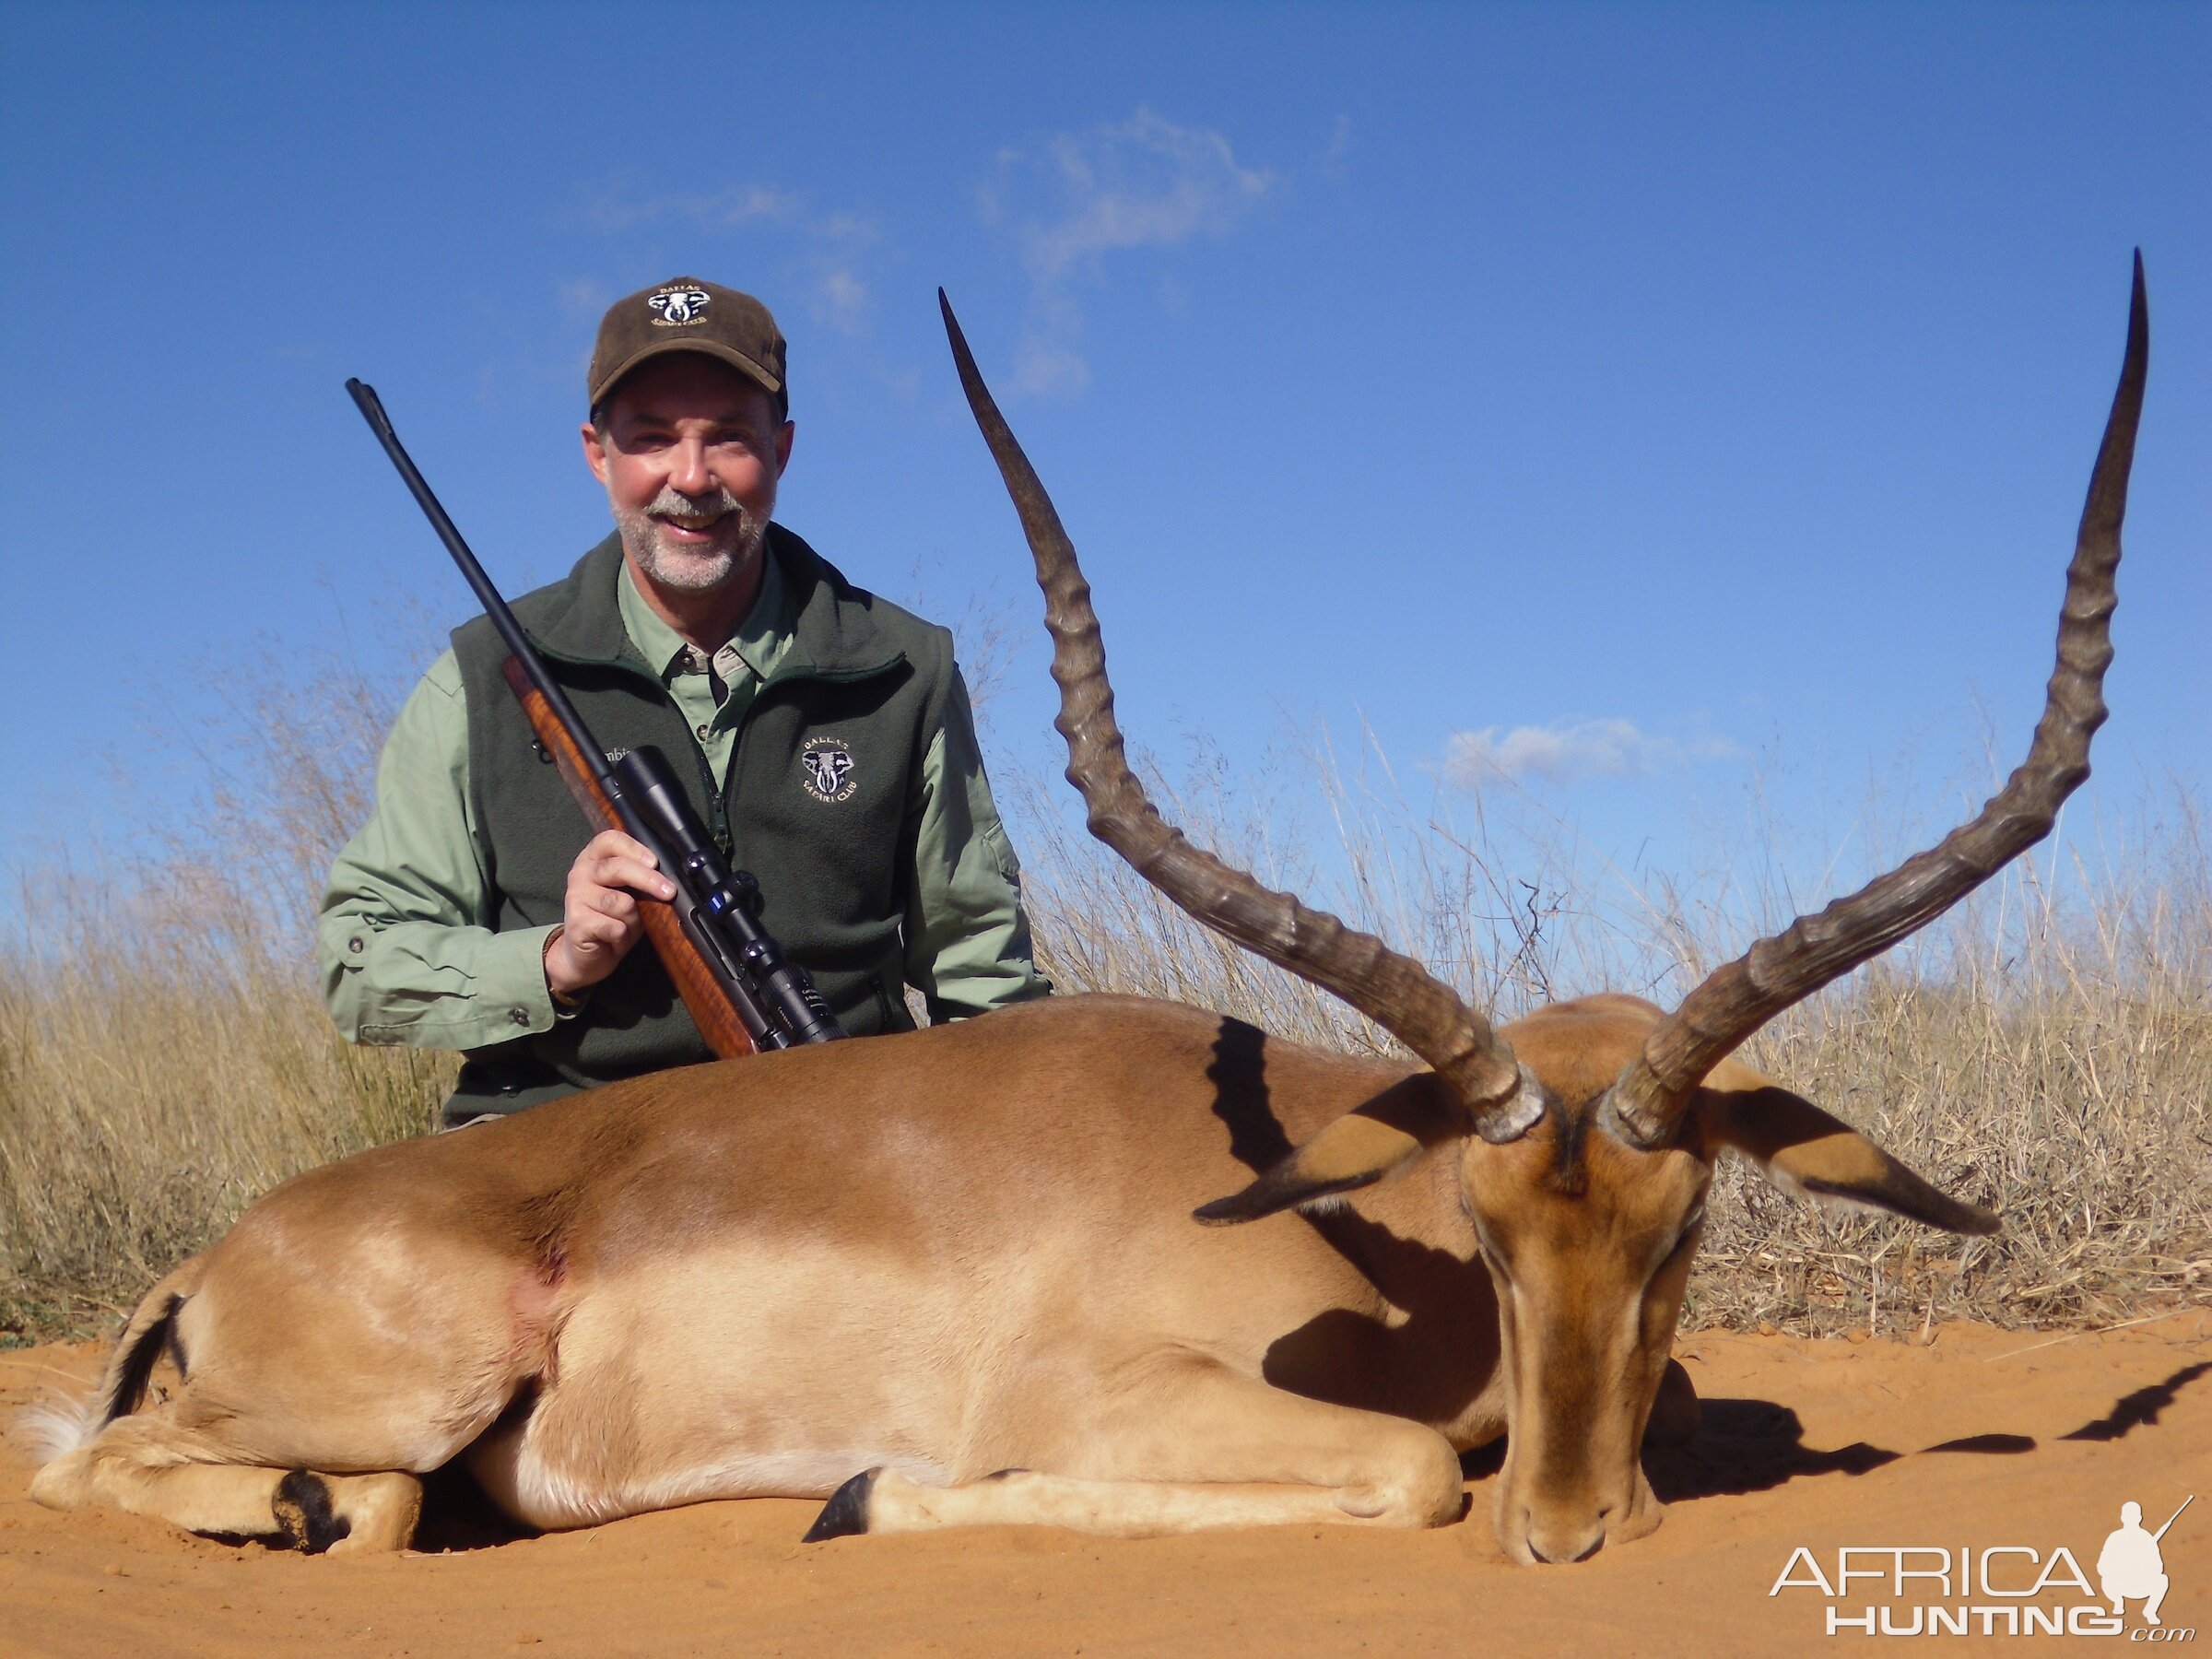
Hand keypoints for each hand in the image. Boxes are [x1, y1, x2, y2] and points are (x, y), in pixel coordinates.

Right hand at [544, 830, 677, 998]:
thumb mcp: (630, 894)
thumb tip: (668, 877)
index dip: (635, 848)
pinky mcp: (576, 922)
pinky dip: (623, 935)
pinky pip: (615, 926)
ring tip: (627, 925)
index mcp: (593, 859)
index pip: (610, 840)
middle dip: (648, 880)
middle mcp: (581, 873)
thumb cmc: (613, 920)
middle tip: (669, 892)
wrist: (588, 955)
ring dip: (634, 918)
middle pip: (617, 867)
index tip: (655, 862)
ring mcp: (576, 897)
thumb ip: (640, 881)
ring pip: (621, 902)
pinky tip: (614, 938)